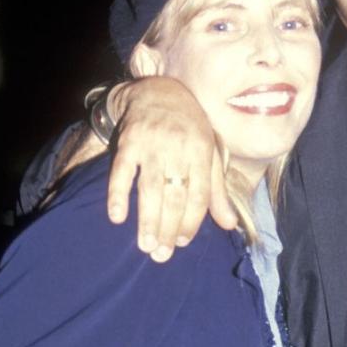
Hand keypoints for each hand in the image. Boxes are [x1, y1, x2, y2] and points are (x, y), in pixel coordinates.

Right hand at [106, 76, 236, 259]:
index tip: (181, 243)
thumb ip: (218, 191)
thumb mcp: (210, 154)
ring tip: (145, 246)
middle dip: (168, 228)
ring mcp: (152, 144)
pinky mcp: (128, 141)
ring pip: (150, 188)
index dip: (191, 221)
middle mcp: (178, 148)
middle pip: (175, 195)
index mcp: (202, 151)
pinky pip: (121, 171)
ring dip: (147, 219)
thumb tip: (230, 225)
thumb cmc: (190, 129)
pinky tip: (116, 217)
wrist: (159, 92)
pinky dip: (117, 194)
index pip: (199, 194)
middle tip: (160, 255)